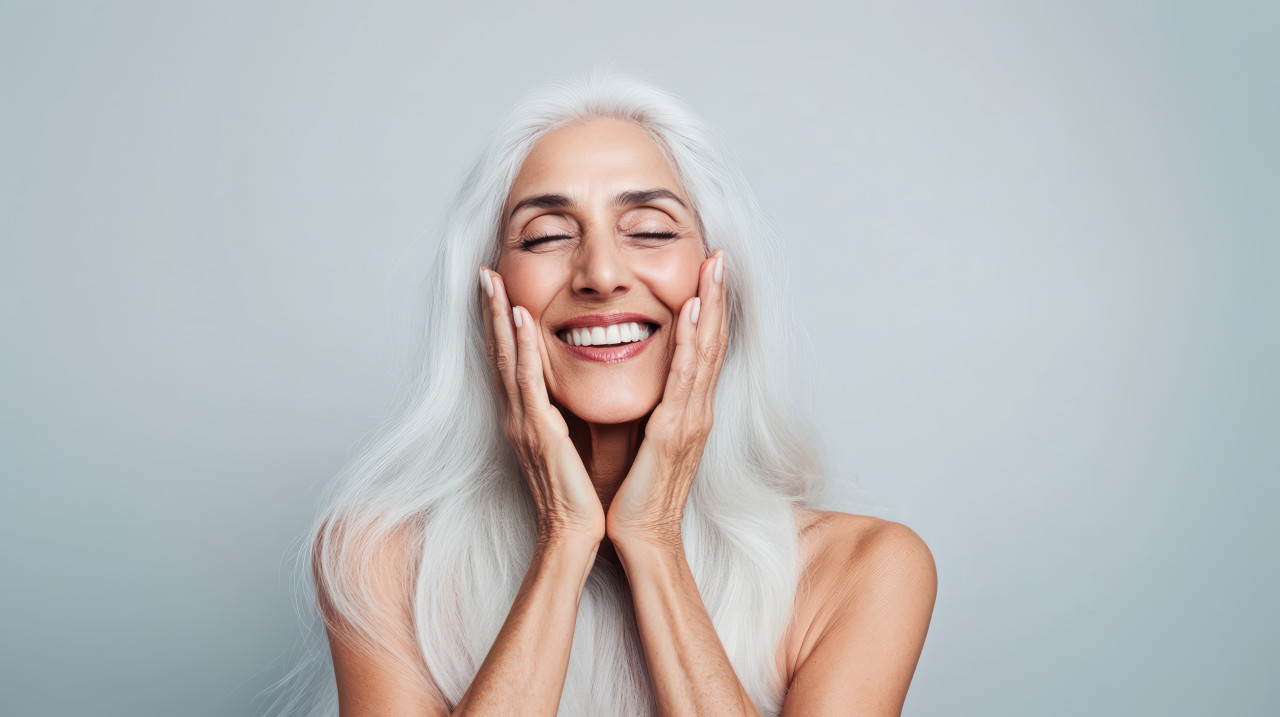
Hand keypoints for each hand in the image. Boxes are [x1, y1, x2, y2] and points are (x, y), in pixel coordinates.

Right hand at [479, 267, 605, 546]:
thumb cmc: (574, 495)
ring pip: (506, 359)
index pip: (510, 361)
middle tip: (485, 272)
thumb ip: (561, 417)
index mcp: (527, 417)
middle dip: (491, 311)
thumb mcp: (566, 446)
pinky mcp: (538, 432)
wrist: (572, 534)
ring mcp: (523, 422)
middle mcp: (517, 415)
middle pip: (499, 352)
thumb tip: (565, 395)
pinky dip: (521, 348)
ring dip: (500, 318)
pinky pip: (528, 382)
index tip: (499, 289)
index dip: (502, 325)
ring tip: (493, 282)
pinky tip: (521, 320)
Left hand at [606, 249, 728, 549]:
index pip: (704, 349)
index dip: (710, 309)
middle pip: (713, 342)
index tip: (710, 271)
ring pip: (706, 353)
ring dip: (710, 308)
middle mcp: (696, 410)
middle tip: (720, 256)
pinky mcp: (673, 434)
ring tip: (713, 270)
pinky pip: (684, 381)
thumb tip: (641, 379)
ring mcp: (690, 420)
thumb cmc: (636, 491)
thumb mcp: (645, 438)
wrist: (640, 537)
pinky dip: (690, 345)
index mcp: (688, 410)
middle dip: (717, 297)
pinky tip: (691, 316)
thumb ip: (650, 407)